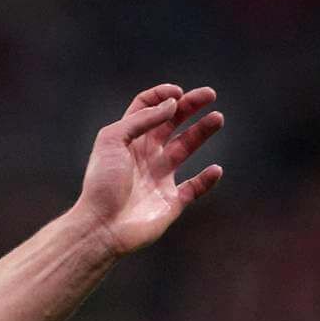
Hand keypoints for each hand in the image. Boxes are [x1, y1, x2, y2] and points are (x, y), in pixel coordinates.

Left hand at [77, 83, 222, 255]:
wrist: (102, 226)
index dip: (162, 96)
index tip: (177, 94)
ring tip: (217, 118)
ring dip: (202, 131)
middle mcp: (144, 155)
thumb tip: (172, 104)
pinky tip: (215, 170)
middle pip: (170, 122)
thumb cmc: (102, 183)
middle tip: (209, 95)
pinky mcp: (170, 202)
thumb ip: (142, 119)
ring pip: (185, 148)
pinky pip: (194, 188)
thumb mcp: (112, 140)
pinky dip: (207, 180)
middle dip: (190, 106)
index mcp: (128, 140)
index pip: (146, 108)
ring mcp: (158, 178)